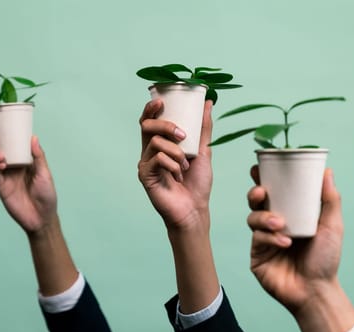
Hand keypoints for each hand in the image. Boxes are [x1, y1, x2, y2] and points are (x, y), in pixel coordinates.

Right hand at [0, 127, 57, 235]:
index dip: (0, 135)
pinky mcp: (1, 186)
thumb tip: (33, 137)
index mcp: (23, 160)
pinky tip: (1, 165)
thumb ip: (38, 156)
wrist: (42, 217)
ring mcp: (5, 176)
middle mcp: (12, 166)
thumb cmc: (47, 195)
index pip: (10, 144)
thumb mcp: (45, 173)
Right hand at [137, 99, 212, 232]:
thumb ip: (204, 128)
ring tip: (185, 165)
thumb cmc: (197, 183)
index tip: (162, 101)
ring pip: (155, 142)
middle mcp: (150, 151)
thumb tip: (208, 103)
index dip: (151, 108)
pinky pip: (156, 159)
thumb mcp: (204, 151)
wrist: (195, 209)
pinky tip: (178, 175)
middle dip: (166, 126)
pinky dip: (172, 164)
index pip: (150, 120)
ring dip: (176, 152)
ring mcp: (146, 163)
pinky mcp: (145, 175)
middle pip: (147, 126)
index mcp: (161, 143)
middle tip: (183, 135)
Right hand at [247, 167, 353, 331]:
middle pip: (256, 201)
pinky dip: (270, 238)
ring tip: (280, 224)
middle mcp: (274, 224)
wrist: (317, 291)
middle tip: (262, 192)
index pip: (274, 191)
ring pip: (252, 218)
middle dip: (255, 193)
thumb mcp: (332, 225)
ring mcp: (263, 239)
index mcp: (289, 213)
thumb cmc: (326, 259)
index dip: (263, 178)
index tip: (259, 167)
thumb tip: (327, 171)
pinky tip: (284, 243)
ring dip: (264, 217)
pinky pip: (257, 239)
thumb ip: (330, 199)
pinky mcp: (257, 255)